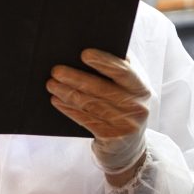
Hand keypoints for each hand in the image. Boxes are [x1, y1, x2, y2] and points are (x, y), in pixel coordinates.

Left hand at [47, 48, 149, 183]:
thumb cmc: (126, 106)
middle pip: (102, 89)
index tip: (84, 54)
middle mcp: (137, 107)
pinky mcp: (111, 138)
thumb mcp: (130, 88)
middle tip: (56, 70)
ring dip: (67, 93)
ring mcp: (125, 125)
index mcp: (142, 88)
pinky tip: (57, 100)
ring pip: (90, 105)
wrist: (130, 146)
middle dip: (76, 79)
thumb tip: (94, 47)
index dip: (104, 62)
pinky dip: (69, 109)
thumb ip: (120, 68)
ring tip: (51, 84)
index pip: (123, 72)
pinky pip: (86, 120)